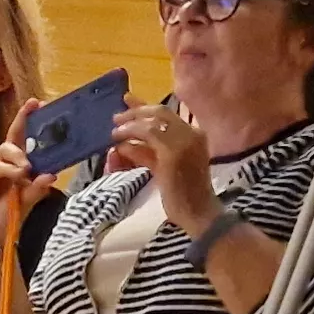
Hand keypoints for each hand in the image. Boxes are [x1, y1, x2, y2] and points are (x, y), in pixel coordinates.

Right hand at [0, 106, 35, 253]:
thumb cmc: (7, 218)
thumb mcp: (27, 203)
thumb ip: (37, 188)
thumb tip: (52, 174)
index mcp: (18, 167)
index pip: (25, 141)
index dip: (31, 123)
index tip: (42, 105)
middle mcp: (5, 163)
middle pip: (13, 137)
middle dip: (23, 121)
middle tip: (35, 107)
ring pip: (5, 150)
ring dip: (18, 156)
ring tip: (26, 168)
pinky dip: (5, 170)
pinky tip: (15, 176)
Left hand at [110, 102, 216, 234]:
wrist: (198, 212)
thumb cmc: (184, 195)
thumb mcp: (164, 168)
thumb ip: (148, 153)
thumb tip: (125, 144)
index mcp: (195, 135)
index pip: (167, 115)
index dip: (145, 107)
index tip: (128, 101)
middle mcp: (192, 133)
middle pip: (160, 112)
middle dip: (136, 110)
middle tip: (117, 116)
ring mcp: (185, 141)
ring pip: (153, 121)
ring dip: (131, 123)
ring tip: (115, 130)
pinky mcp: (174, 151)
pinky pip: (149, 134)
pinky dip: (132, 135)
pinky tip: (120, 141)